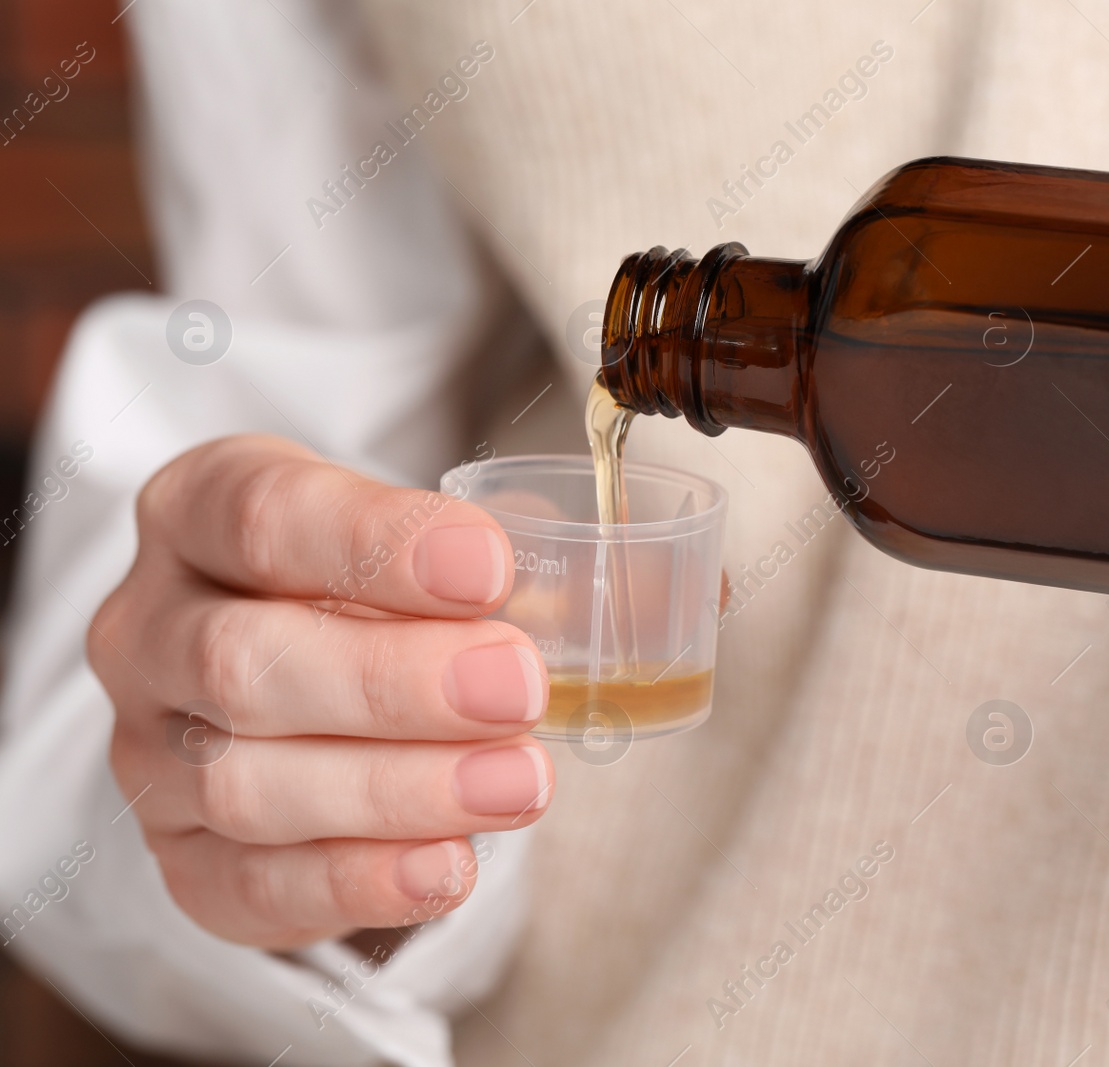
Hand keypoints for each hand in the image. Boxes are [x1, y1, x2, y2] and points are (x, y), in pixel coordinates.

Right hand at [89, 435, 551, 948]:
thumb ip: (518, 558)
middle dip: (393, 680)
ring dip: (396, 788)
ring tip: (520, 781)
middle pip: (242, 658)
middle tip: (517, 687)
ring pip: (244, 782)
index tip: (491, 569)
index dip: (377, 542)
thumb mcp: (429, 540)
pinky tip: (449, 865)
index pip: (263, 514)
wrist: (312, 679)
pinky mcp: (180, 858)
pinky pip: (249, 884)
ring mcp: (149, 752)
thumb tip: (650, 587)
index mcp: (198, 510)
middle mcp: (149, 629)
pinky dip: (356, 881)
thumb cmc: (378, 591)